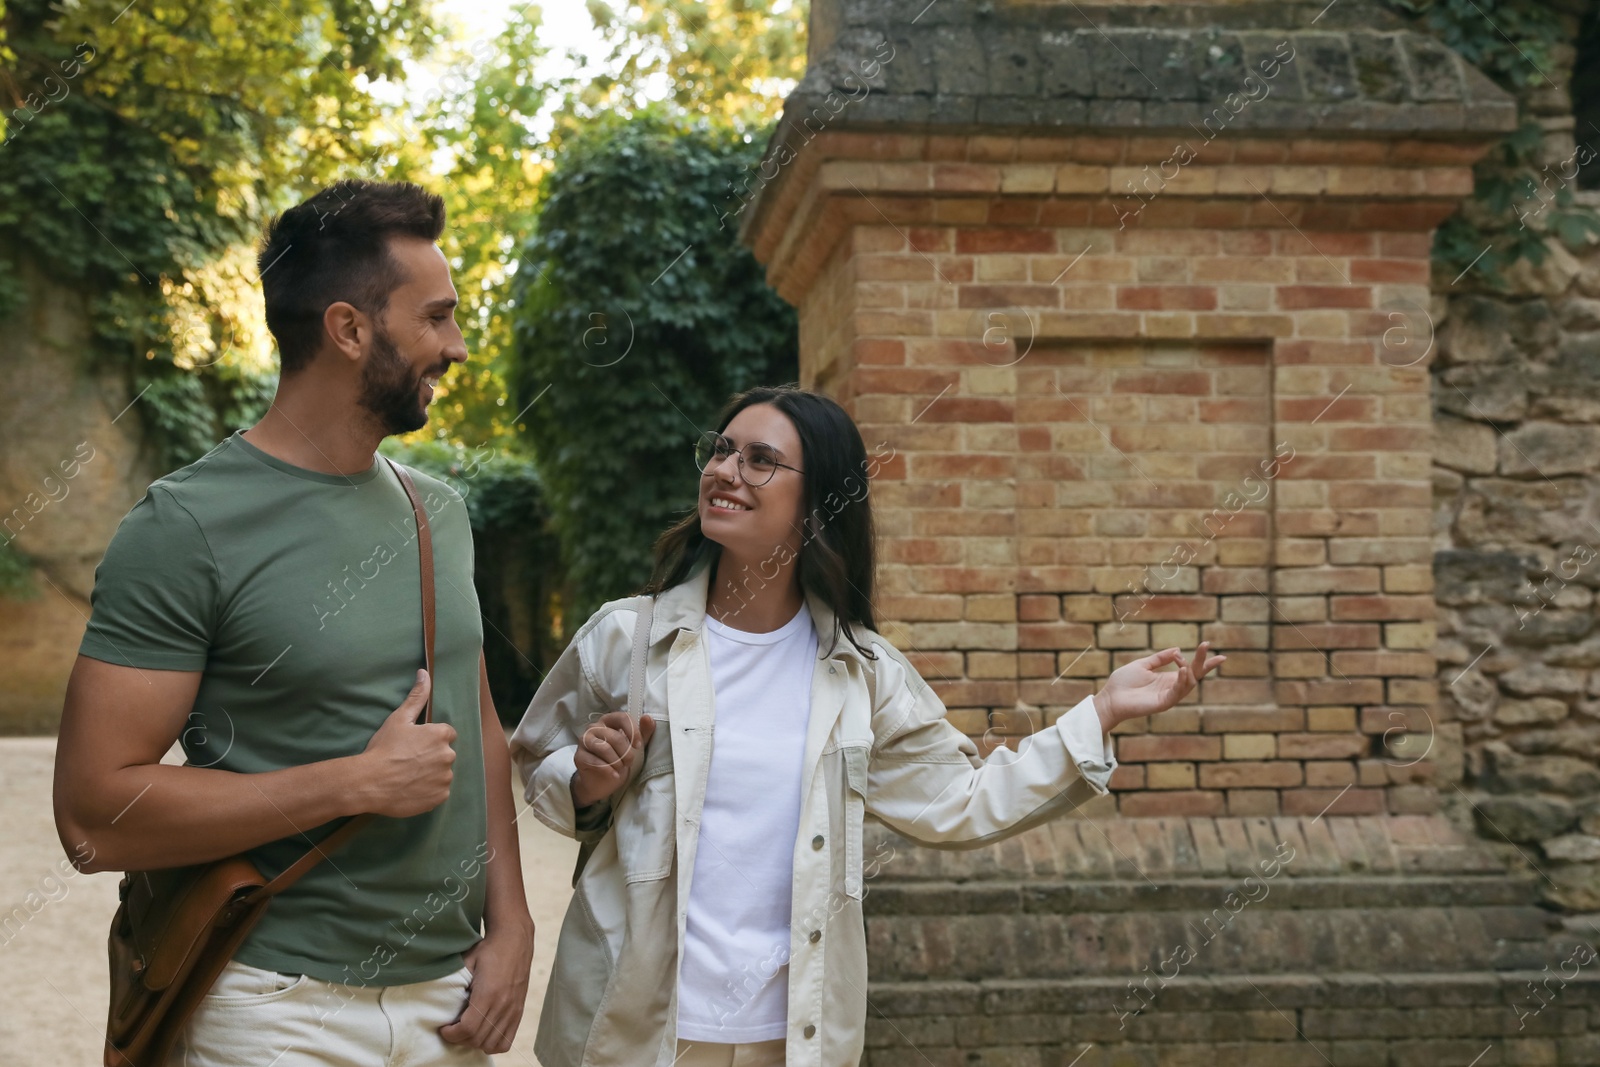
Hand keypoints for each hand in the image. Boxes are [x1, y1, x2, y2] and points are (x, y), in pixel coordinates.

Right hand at [356, 670, 456, 817]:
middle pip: (444, 754)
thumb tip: (424, 673)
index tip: (414, 745)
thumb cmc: (383, 748)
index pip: (446, 734)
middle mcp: (448, 756)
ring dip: (430, 774)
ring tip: (407, 776)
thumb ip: (416, 696)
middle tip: (408, 760)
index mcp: (441, 735)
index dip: (429, 739)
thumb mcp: (399, 719)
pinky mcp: (439, 797)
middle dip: (431, 756)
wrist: (369, 782)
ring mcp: (445, 778)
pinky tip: (411, 788)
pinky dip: (428, 791)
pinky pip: (438, 792)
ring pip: (442, 773)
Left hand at [438, 920, 533, 1053]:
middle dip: (460, 1039)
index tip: (444, 1028)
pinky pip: (506, 1041)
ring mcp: (513, 1009)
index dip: (452, 1034)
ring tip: (467, 1032)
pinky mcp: (519, 1011)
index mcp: (488, 993)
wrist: (515, 939)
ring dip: (476, 1043)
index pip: (468, 1028)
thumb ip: (455, 982)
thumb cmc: (488, 949)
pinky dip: (493, 1044)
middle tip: (452, 1030)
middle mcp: (503, 1004)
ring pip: (491, 1043)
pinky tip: (483, 1034)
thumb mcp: (467, 961)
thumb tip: (438, 999)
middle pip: (478, 1038)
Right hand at [570, 711, 654, 808]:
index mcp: (609, 721)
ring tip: (621, 768)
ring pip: (604, 748)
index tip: (638, 746)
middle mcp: (594, 727)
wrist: (601, 781)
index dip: (633, 732)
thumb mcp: (634, 747)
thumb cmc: (618, 759)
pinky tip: (614, 775)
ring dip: (617, 761)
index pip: (622, 717)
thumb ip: (643, 733)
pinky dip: (608, 770)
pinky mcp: (579, 756)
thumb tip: (648, 718)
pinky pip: (595, 761)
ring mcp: (584, 741)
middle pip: (615, 736)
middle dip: (626, 753)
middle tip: (629, 762)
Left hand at [1094, 642, 1225, 731]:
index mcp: (1168, 678)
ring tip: (1182, 659)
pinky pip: (1178, 692)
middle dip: (1204, 662)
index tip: (1208, 644)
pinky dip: (1183, 681)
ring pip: (1190, 683)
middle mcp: (1171, 687)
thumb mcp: (1143, 665)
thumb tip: (1178, 650)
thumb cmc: (1123, 683)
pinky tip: (1183, 670)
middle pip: (1195, 675)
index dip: (1201, 658)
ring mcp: (1169, 696)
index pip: (1190, 668)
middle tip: (1210, 649)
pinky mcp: (1164, 703)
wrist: (1110, 698)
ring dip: (1191, 669)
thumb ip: (1160, 659)